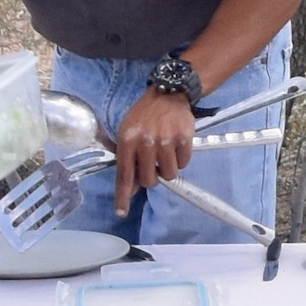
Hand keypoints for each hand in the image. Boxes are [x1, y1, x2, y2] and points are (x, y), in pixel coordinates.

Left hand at [113, 89, 198, 204]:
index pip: (124, 175)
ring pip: (169, 175)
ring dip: (168, 168)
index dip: (123, 196)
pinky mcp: (184, 139)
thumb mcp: (128, 132)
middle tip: (154, 164)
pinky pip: (184, 163)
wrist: (169, 93)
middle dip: (152, 177)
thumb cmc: (145, 115)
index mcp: (128, 140)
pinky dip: (181, 158)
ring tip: (166, 152)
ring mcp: (166, 141)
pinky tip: (176, 145)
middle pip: (149, 180)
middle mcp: (145, 142)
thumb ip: (128, 160)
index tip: (121, 212)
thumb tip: (131, 189)